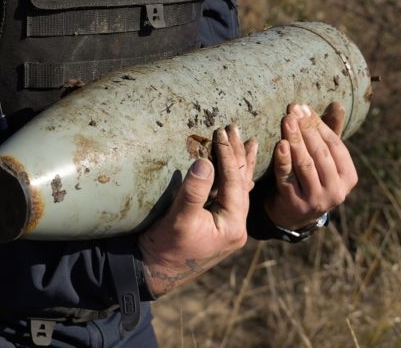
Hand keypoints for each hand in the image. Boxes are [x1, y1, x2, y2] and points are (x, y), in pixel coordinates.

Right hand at [138, 124, 257, 295]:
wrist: (152, 272)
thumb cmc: (165, 247)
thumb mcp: (179, 218)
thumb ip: (194, 191)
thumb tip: (205, 162)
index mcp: (233, 225)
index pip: (234, 182)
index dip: (228, 155)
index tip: (221, 132)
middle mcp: (236, 226)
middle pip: (241, 183)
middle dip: (238, 155)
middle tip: (235, 128)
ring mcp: (228, 226)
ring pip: (239, 188)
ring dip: (240, 164)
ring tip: (248, 141)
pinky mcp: (217, 225)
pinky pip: (230, 195)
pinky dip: (232, 177)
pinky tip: (238, 168)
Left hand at [264, 102, 357, 229]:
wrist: (292, 214)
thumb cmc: (312, 177)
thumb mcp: (324, 158)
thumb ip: (330, 132)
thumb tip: (338, 105)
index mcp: (348, 177)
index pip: (335, 145)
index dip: (319, 125)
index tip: (304, 108)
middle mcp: (336, 191)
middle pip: (320, 154)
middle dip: (306, 129)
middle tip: (293, 110)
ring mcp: (316, 200)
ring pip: (305, 164)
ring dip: (295, 140)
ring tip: (287, 120)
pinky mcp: (295, 204)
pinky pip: (288, 177)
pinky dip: (284, 160)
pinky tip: (280, 144)